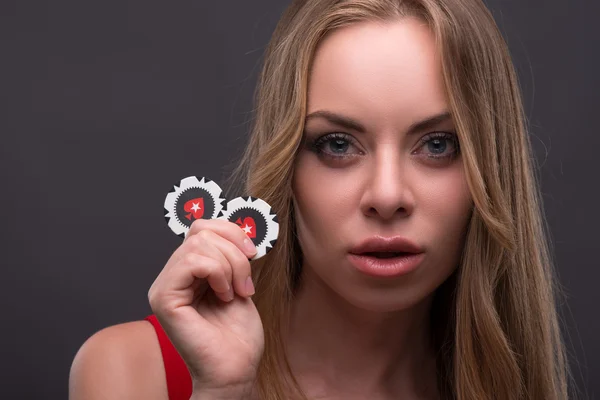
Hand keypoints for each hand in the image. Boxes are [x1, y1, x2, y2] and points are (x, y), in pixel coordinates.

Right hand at [148, 219, 263, 393]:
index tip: (253, 253)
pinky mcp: (164, 298)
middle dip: (234, 251)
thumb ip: (230, 253)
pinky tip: (224, 296)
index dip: (231, 232)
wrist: (236, 368)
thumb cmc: (237, 334)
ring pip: (198, 244)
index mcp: (186, 271)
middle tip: (246, 282)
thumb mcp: (238, 281)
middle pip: (201, 232)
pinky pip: (191, 262)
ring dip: (230, 265)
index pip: (201, 227)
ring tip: (236, 292)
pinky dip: (218, 273)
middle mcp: (170, 276)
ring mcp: (164, 287)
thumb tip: (237, 228)